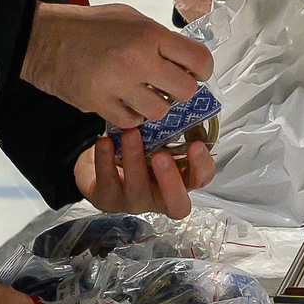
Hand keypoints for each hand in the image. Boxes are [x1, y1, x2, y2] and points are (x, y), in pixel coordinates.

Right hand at [21, 2, 211, 128]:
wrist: (44, 37)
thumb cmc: (89, 26)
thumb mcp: (130, 17)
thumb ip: (159, 38)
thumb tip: (184, 57)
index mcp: (149, 34)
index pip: (198, 60)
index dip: (202, 70)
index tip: (195, 72)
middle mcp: (137, 60)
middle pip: (185, 91)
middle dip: (181, 91)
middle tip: (170, 86)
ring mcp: (117, 84)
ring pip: (159, 111)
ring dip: (155, 105)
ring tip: (143, 94)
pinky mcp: (98, 103)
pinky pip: (131, 121)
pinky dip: (132, 116)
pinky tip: (124, 102)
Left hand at [76, 129, 215, 218]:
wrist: (102, 158)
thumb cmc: (137, 147)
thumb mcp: (157, 136)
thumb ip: (171, 128)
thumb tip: (179, 101)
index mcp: (178, 179)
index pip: (200, 180)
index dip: (201, 166)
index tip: (196, 145)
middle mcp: (159, 195)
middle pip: (176, 203)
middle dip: (170, 180)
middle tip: (162, 156)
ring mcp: (134, 201)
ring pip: (137, 190)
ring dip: (134, 160)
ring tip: (130, 133)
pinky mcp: (108, 199)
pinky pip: (107, 183)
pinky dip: (105, 160)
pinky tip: (105, 142)